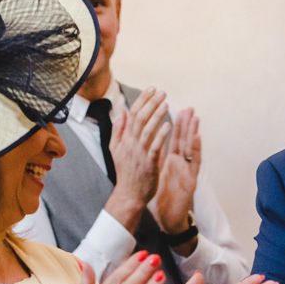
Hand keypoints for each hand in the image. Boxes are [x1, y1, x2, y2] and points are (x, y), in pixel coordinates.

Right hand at [106, 88, 171, 224]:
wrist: (129, 195)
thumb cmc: (126, 172)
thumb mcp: (116, 149)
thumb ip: (118, 130)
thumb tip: (122, 111)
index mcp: (125, 139)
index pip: (133, 114)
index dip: (143, 100)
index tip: (152, 89)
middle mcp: (131, 144)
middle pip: (140, 118)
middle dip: (151, 103)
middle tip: (162, 92)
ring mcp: (140, 154)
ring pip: (147, 130)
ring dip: (157, 115)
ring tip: (166, 104)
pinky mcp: (149, 164)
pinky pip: (155, 147)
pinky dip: (161, 135)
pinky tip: (168, 125)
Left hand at [150, 107, 200, 238]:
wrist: (168, 218)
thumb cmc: (162, 197)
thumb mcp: (156, 172)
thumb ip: (154, 156)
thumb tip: (147, 142)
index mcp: (171, 160)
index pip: (172, 138)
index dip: (173, 123)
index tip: (173, 109)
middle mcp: (181, 163)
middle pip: (183, 140)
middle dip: (185, 123)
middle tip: (188, 107)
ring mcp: (187, 171)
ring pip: (191, 148)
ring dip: (193, 132)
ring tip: (195, 117)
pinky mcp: (191, 180)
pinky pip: (195, 163)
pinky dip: (197, 149)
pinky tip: (197, 137)